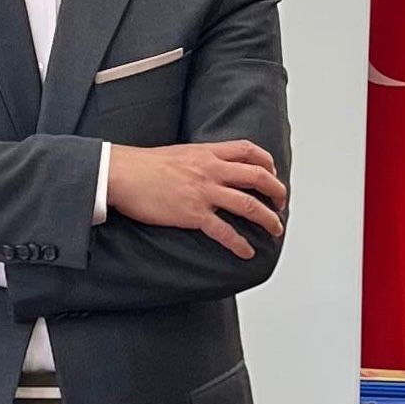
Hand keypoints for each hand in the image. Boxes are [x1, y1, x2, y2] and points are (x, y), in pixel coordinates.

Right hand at [107, 140, 286, 258]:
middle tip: (281, 204)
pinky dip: (240, 244)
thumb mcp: (181, 152)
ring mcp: (205, 192)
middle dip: (277, 192)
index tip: (272, 174)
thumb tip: (213, 167)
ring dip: (268, 219)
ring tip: (275, 230)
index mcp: (209, 152)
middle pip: (259, 177)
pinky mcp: (194, 214)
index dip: (268, 163)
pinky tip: (246, 252)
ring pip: (249, 205)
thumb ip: (202, 158)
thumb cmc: (145, 165)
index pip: (250, 151)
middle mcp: (212, 170)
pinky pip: (225, 231)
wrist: (123, 174)